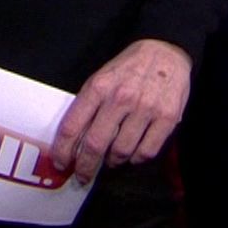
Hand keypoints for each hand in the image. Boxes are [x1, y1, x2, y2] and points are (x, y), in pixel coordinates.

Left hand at [52, 39, 191, 184]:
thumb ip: (88, 105)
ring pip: (121, 151)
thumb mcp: (101, 78)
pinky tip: (132, 155)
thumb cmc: (128, 68)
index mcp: (98, 87)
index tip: (60, 163)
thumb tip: (74, 139)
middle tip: (83, 175)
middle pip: (95, 144)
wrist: (164, 52)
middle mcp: (120, 99)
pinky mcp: (167, 118)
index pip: (72, 126)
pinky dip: (136, 159)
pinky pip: (147, 151)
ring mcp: (145, 109)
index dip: (63, 150)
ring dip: (113, 162)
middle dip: (85, 166)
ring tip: (111, 161)